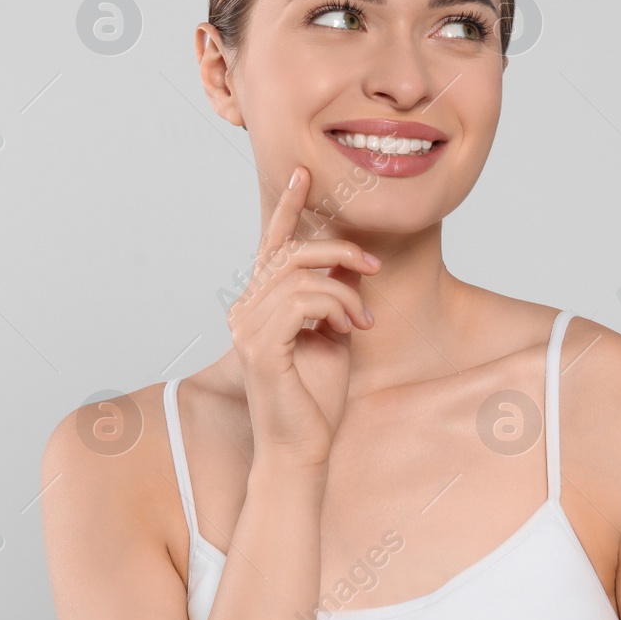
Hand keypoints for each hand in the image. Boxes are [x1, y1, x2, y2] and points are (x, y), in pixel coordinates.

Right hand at [226, 165, 381, 469]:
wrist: (303, 446)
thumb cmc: (317, 395)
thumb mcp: (335, 332)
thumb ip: (335, 296)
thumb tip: (353, 264)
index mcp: (261, 304)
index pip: (272, 245)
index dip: (287, 207)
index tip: (302, 173)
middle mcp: (245, 310)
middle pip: (293, 252)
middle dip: (341, 251)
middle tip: (375, 269)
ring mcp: (247, 328)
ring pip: (303, 275)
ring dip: (346, 293)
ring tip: (361, 322)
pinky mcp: (260, 347)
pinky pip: (304, 302)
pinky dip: (337, 309)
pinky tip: (349, 331)